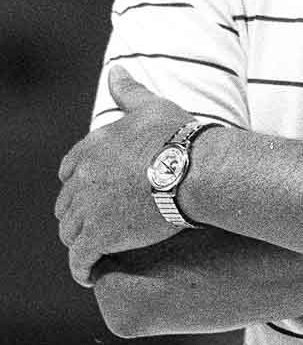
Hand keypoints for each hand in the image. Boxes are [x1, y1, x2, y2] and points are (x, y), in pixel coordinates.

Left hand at [55, 67, 191, 287]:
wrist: (194, 170)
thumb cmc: (178, 136)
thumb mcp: (151, 107)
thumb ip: (129, 92)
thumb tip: (117, 69)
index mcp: (91, 148)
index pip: (69, 170)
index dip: (78, 183)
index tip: (91, 192)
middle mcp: (82, 178)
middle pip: (67, 204)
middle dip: (77, 214)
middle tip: (95, 225)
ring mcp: (88, 208)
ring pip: (70, 232)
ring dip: (79, 241)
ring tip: (92, 251)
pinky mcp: (99, 236)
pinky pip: (80, 259)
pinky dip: (82, 269)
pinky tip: (88, 274)